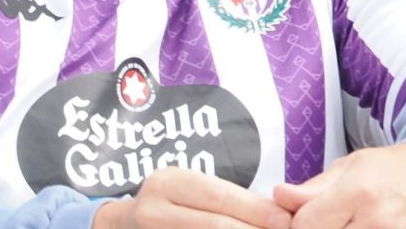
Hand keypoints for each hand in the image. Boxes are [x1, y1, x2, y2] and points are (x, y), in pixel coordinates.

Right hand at [92, 166, 290, 227]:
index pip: (219, 196)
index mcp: (167, 182)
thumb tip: (280, 214)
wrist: (121, 228)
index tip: (284, 221)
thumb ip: (228, 200)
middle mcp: (151, 210)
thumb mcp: (192, 191)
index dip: (255, 210)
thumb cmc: (172, 205)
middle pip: (211, 224)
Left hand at [272, 142, 405, 228]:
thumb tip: (280, 197)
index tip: (307, 219)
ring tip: (347, 226)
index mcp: (359, 192)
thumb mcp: (356, 165)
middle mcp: (376, 222)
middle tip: (331, 223)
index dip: (298, 224)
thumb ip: (315, 187)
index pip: (303, 225)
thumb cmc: (399, 170)